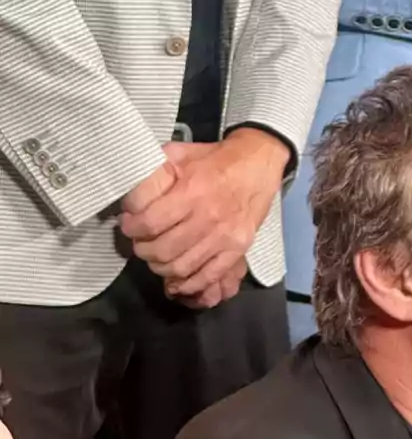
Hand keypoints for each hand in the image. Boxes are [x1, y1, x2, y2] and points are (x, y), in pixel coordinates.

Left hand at [120, 128, 289, 298]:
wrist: (257, 166)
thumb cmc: (213, 160)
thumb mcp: (178, 154)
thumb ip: (153, 173)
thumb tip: (131, 198)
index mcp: (191, 191)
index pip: (150, 222)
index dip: (131, 228)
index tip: (128, 224)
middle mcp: (208, 217)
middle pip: (163, 249)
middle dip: (143, 249)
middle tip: (139, 242)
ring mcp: (224, 237)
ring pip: (181, 267)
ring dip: (160, 267)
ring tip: (155, 258)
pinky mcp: (236, 249)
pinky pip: (208, 276)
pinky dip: (188, 284)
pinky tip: (176, 280)